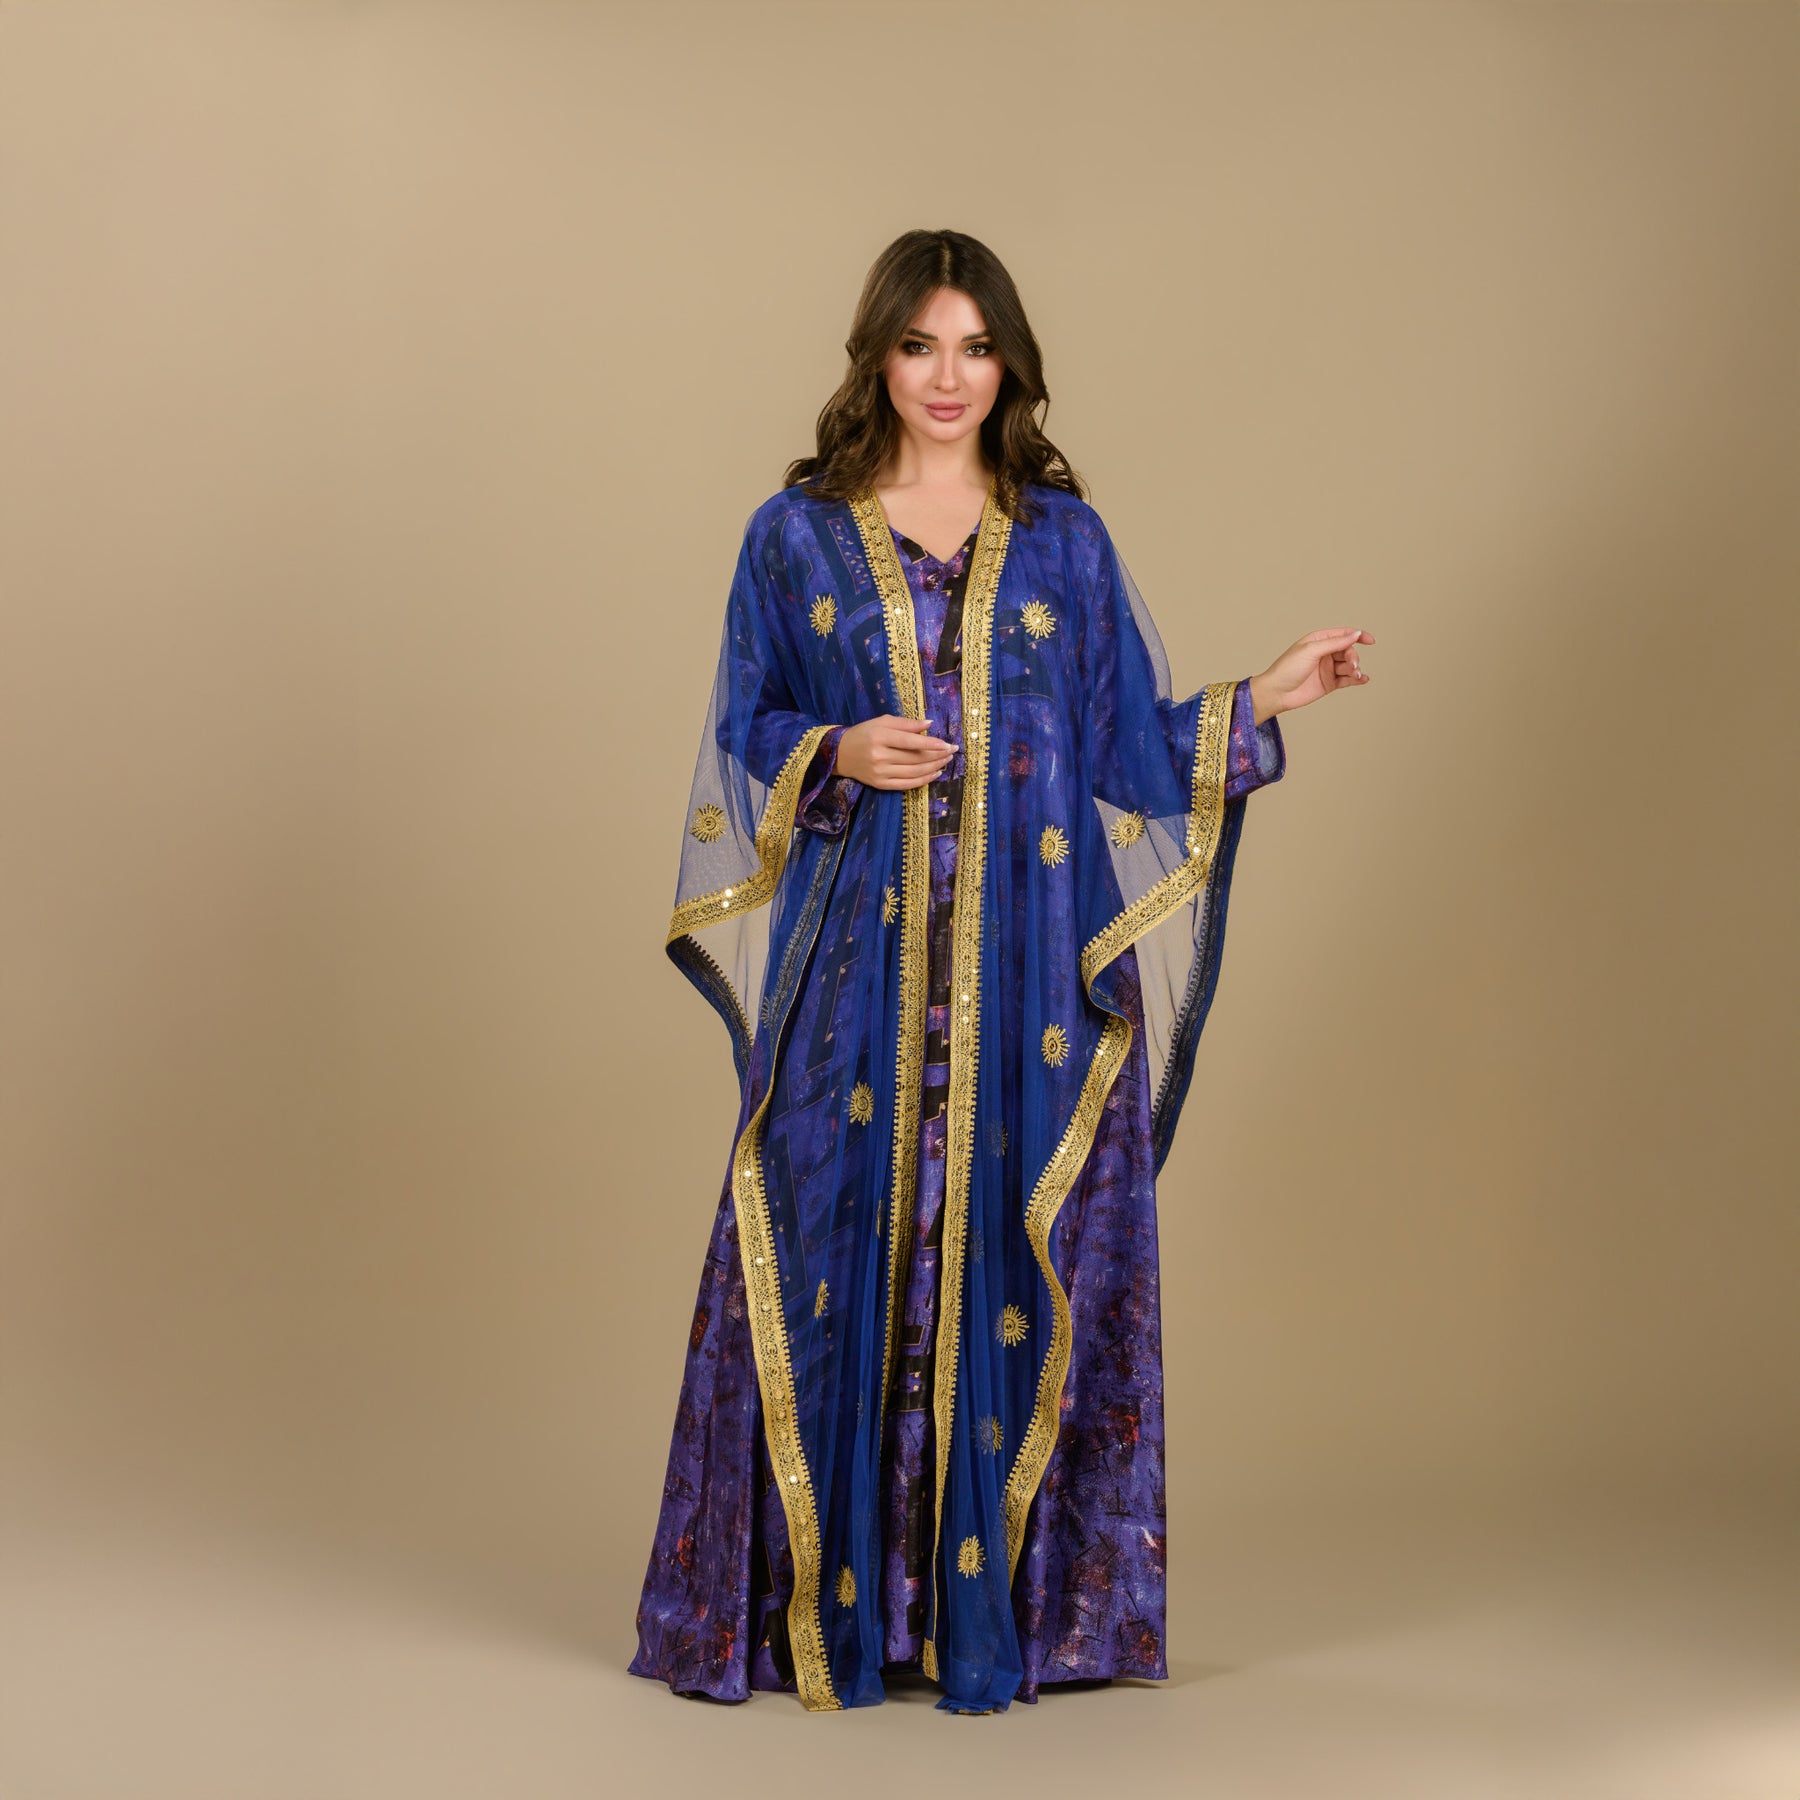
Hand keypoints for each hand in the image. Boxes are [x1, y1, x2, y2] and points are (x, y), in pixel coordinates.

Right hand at [836, 715, 955, 789]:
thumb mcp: (881, 722)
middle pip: (915, 758)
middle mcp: (879, 756)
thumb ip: (905, 723)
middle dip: (937, 755)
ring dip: (934, 767)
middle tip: (952, 751)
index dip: (931, 744)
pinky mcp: (880, 784)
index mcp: (879, 737)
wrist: (839, 754)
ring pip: (914, 772)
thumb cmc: (863, 734)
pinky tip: (935, 774)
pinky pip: (907, 785)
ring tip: (946, 761)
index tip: (947, 744)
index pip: (910, 742)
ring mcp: (880, 773)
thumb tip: (929, 724)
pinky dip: (924, 780)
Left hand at [1250, 628, 1373, 721]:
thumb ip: (1334, 643)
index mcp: (1318, 640)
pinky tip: (1363, 679)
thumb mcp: (1311, 651)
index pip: (1343, 634)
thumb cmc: (1287, 669)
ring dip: (1355, 669)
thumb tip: (1355, 634)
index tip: (1370, 641)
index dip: (1358, 635)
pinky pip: (1347, 680)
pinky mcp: (1328, 684)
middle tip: (1353, 665)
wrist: (1276, 693)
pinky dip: (1356, 679)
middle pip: (1348, 651)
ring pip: (1348, 666)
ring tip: (1356, 674)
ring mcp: (1326, 669)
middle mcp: (1324, 653)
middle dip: (1353, 657)